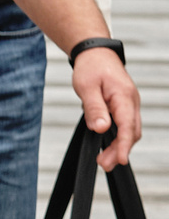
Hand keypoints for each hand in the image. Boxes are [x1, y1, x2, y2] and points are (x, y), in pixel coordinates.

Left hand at [72, 49, 141, 168]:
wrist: (96, 54)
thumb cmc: (91, 67)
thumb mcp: (87, 87)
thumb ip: (94, 108)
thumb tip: (101, 128)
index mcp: (124, 96)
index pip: (127, 125)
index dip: (124, 144)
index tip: (120, 160)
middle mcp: (131, 102)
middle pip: (131, 131)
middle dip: (120, 150)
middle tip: (104, 164)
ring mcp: (130, 104)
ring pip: (130, 130)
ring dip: (120, 146)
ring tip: (105, 160)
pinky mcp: (124, 106)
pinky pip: (126, 125)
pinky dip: (119, 137)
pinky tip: (109, 146)